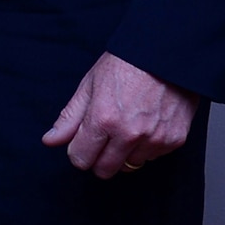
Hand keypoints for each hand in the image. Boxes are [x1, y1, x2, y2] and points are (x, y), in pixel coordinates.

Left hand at [42, 51, 199, 178]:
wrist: (166, 54)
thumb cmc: (126, 65)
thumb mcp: (89, 87)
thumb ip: (69, 119)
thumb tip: (50, 141)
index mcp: (103, 119)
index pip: (81, 159)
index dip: (78, 151)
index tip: (83, 142)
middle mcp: (129, 134)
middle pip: (104, 170)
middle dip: (98, 158)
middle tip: (103, 137)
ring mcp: (154, 139)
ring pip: (130, 166)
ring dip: (124, 153)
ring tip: (127, 125)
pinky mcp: (174, 140)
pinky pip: (153, 157)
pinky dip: (146, 147)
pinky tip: (146, 123)